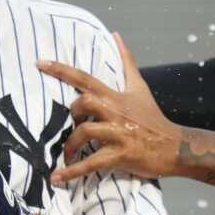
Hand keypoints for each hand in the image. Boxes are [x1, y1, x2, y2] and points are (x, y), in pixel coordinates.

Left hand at [36, 32, 180, 183]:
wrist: (174, 147)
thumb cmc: (153, 118)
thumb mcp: (139, 87)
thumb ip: (126, 61)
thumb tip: (115, 36)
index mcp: (115, 96)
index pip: (84, 78)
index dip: (61, 70)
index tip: (39, 63)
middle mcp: (115, 111)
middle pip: (83, 103)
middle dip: (70, 113)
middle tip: (69, 126)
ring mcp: (118, 133)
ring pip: (84, 132)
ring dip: (69, 145)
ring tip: (65, 155)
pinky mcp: (120, 154)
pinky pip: (91, 162)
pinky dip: (72, 171)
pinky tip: (58, 178)